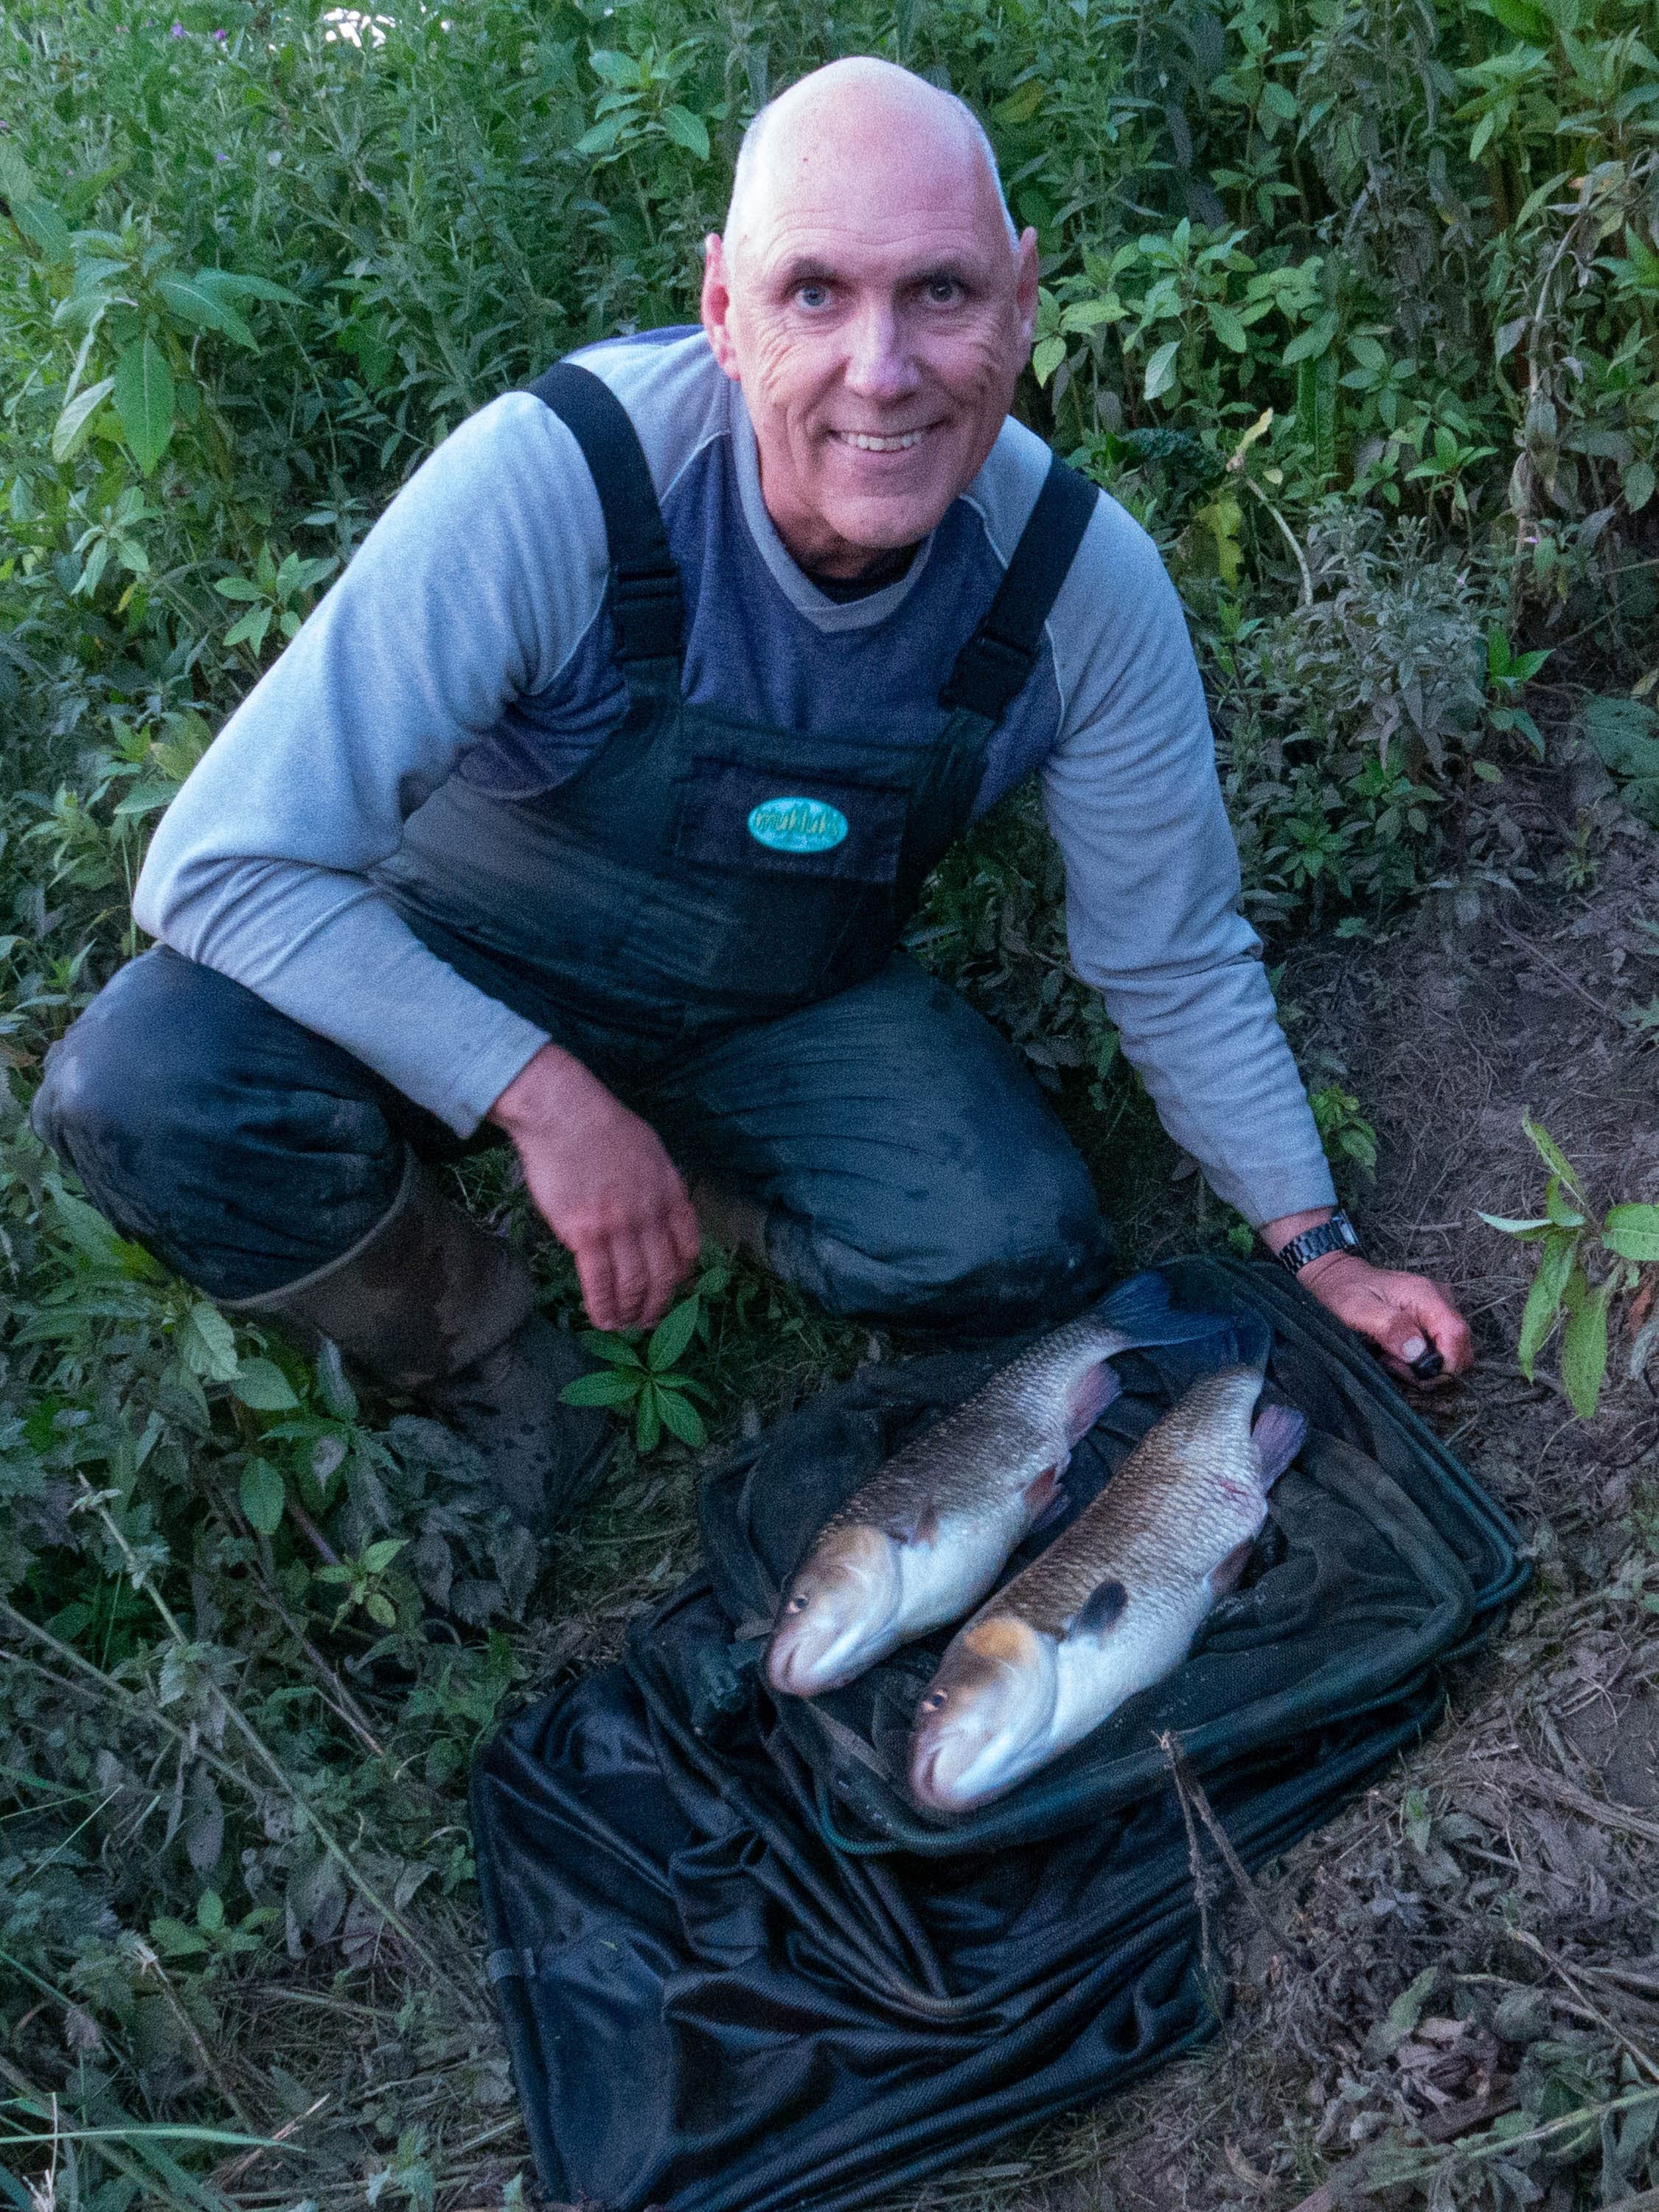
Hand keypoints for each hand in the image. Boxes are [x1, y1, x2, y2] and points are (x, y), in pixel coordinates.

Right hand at [488, 1044, 699, 1331]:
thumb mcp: (650, 1150)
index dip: (681, 1277)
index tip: (672, 1289)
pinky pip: (600, 1283)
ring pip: (634, 1284)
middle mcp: (651, 1215)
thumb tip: (658, 1212)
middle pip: (664, 1275)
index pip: (687, 1249)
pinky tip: (602, 1320)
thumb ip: (659, 1185)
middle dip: (658, 1305)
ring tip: (624, 1326)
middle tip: (648, 1321)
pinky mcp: (585, 1234)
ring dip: (631, 1313)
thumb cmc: (601, 1125)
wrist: (563, 1112)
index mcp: (670, 1193)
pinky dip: (604, 1307)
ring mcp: (620, 1227)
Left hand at [1295, 1251, 1473, 1383]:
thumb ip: (1388, 1327)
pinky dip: (1422, 1358)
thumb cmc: (1343, 1291)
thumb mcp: (1356, 1309)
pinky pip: (1440, 1347)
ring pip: (1451, 1350)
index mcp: (1425, 1294)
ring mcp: (1436, 1308)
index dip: (1445, 1363)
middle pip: (1460, 1346)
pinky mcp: (1430, 1318)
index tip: (1417, 1375)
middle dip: (1434, 1368)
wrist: (1336, 1278)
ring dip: (1425, 1365)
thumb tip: (1417, 1351)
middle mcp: (1438, 1299)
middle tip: (1396, 1365)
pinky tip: (1397, 1353)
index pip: (1457, 1334)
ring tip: (1392, 1357)